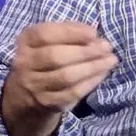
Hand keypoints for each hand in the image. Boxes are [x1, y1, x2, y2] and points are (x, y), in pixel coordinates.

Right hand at [0, 20, 116, 135]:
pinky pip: (72, 93)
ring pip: (65, 76)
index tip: (93, 33)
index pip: (44, 35)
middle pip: (55, 57)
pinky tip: (103, 73)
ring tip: (111, 60)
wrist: (26, 94)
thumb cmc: (45, 59)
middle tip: (107, 47)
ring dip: (93, 67)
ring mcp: (34, 85)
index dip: (70, 32)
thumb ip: (68, 33)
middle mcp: (25, 63)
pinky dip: (91, 82)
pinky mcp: (47, 102)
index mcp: (25, 42)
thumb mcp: (49, 41)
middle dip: (85, 51)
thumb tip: (93, 34)